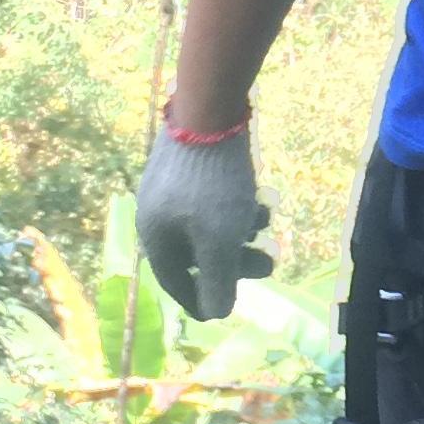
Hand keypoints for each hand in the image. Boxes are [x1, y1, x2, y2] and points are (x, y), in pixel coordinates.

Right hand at [134, 128, 270, 317]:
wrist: (209, 109)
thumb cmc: (212, 184)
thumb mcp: (219, 240)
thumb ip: (217, 281)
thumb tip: (214, 314)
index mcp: (155, 235)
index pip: (174, 280)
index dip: (199, 299)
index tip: (220, 310)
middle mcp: (156, 212)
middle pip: (196, 252)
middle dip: (235, 261)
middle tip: (269, 263)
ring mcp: (170, 186)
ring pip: (208, 223)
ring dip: (240, 231)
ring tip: (267, 224)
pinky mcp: (188, 164)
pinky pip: (211, 198)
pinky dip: (235, 206)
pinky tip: (260, 199)